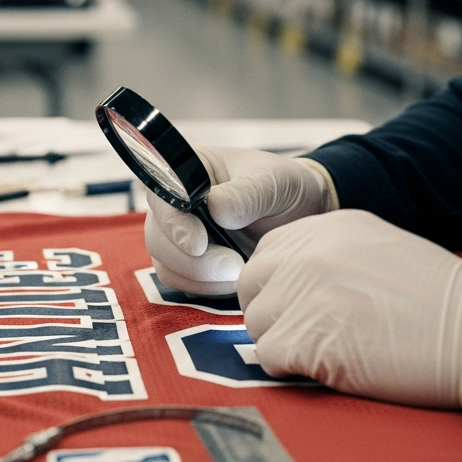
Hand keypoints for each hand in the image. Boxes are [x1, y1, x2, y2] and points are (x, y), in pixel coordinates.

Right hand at [145, 146, 334, 295]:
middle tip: (233, 266)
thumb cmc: (283, 187)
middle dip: (193, 261)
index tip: (199, 245)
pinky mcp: (189, 265)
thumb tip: (214, 210)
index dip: (173, 225)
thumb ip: (243, 195)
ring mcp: (178, 237)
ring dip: (202, 278)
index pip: (161, 199)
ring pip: (167, 266)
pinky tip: (235, 278)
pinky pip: (182, 283)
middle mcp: (173, 205)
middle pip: (158, 239)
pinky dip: (207, 288)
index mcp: (185, 172)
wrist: (302, 213)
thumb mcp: (271, 182)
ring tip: (240, 270)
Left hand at [237, 209, 461, 408]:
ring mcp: (304, 291)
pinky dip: (291, 370)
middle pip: (252, 286)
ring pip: (258, 324)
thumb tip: (290, 284)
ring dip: (283, 344)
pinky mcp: (305, 336)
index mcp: (329, 227)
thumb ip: (330, 256)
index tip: (298, 306)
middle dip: (271, 314)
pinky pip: (269, 356)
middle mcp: (310, 251)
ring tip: (328, 351)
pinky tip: (328, 367)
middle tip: (305, 335)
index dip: (276, 286)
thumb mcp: (380, 250)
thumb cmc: (441, 303)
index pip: (268, 253)